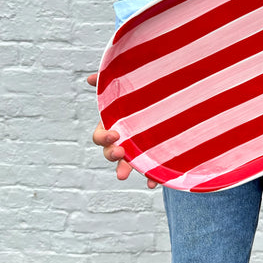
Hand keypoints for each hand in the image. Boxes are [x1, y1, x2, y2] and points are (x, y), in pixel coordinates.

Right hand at [87, 73, 157, 187]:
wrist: (172, 100)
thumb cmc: (141, 96)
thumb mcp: (127, 87)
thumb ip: (109, 82)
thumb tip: (90, 78)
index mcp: (115, 126)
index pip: (101, 136)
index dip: (104, 138)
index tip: (115, 134)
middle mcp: (125, 140)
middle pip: (111, 153)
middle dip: (112, 155)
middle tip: (121, 152)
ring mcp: (139, 150)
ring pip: (128, 164)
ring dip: (125, 169)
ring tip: (123, 174)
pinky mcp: (155, 156)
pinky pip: (152, 171)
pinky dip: (151, 179)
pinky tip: (153, 183)